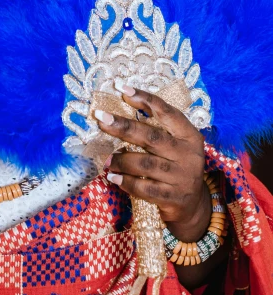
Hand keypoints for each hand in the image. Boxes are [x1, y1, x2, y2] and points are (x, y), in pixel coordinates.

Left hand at [95, 85, 210, 242]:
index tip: (124, 89)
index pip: (168, 112)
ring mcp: (181, 177)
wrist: (193, 205)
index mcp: (189, 136)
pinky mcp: (172, 198)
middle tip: (101, 118)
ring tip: (107, 159)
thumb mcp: (176, 145)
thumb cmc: (177, 166)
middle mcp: (187, 154)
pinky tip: (113, 177)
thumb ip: (157, 130)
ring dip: (121, 159)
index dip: (146, 99)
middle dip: (123, 126)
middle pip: (151, 137)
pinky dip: (125, 181)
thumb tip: (119, 116)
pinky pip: (143, 188)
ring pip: (144, 164)